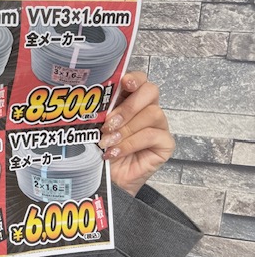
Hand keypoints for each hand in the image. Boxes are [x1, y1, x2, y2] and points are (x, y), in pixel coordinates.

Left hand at [98, 72, 174, 195]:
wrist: (106, 178)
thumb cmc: (101, 150)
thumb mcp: (97, 126)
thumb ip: (101, 111)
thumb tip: (92, 100)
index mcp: (130, 100)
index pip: (140, 80)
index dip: (134, 78)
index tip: (124, 83)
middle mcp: (147, 109)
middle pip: (150, 91)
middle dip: (128, 106)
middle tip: (109, 122)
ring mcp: (159, 126)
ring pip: (152, 114)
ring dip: (126, 128)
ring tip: (108, 141)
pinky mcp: (165, 143)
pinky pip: (152, 135)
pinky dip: (130, 143)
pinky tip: (116, 152)